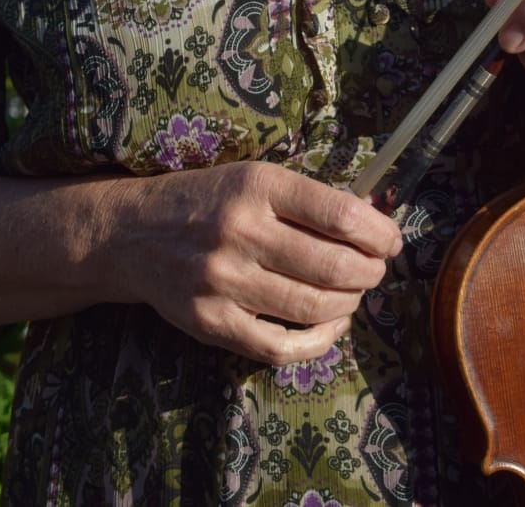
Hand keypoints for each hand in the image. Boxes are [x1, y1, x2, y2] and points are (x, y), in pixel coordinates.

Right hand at [115, 160, 402, 364]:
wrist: (133, 233)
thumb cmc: (206, 200)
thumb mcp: (254, 178)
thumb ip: (308, 199)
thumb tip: (372, 218)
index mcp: (258, 185)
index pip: (339, 215)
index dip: (379, 233)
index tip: (391, 240)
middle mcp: (241, 231)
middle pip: (333, 266)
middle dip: (370, 272)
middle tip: (376, 270)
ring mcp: (223, 281)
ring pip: (313, 307)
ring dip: (350, 304)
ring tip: (355, 294)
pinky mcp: (210, 323)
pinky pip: (280, 347)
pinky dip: (318, 342)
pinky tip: (330, 326)